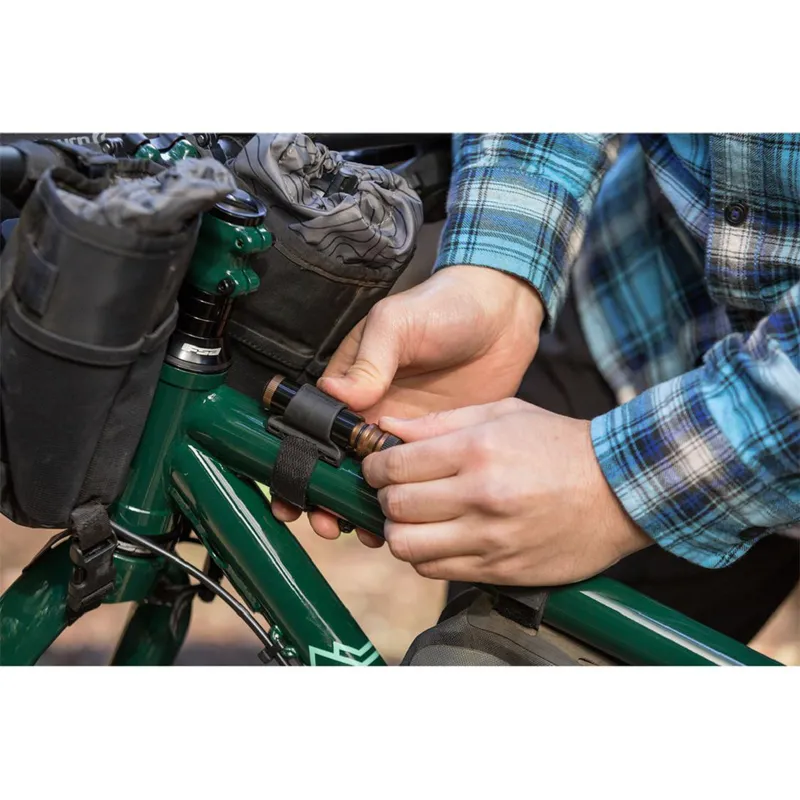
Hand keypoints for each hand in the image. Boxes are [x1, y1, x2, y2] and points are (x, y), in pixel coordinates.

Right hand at [271, 266, 545, 544]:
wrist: (503, 316)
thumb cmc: (444, 306)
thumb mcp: (399, 324)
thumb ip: (370, 359)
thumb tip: (337, 393)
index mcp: (352, 383)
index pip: (313, 429)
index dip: (299, 462)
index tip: (292, 495)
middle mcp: (370, 413)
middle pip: (336, 464)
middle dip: (324, 497)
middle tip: (325, 522)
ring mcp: (403, 433)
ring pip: (372, 482)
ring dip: (360, 508)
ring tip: (362, 531)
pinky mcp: (437, 446)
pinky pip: (415, 482)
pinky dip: (405, 504)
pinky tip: (404, 522)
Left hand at [360, 399, 651, 584]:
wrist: (619, 489)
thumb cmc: (559, 444)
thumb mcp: (503, 413)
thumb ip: (440, 421)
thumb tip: (386, 427)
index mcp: (477, 450)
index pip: (395, 465)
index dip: (373, 466)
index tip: (376, 465)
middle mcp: (480, 495)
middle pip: (395, 506)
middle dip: (383, 496)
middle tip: (392, 489)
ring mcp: (491, 537)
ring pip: (408, 546)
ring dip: (400, 531)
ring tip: (412, 517)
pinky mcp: (500, 568)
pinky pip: (436, 571)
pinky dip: (425, 556)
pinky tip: (438, 538)